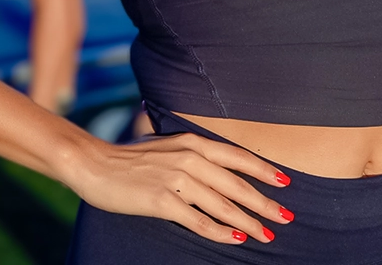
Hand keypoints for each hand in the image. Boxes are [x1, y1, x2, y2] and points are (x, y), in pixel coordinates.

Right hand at [65, 131, 291, 244]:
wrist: (94, 164)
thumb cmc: (132, 158)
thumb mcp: (170, 146)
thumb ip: (195, 153)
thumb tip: (222, 167)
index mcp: (194, 143)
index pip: (238, 157)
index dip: (264, 171)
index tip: (286, 183)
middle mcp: (190, 158)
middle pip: (237, 184)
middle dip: (265, 202)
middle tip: (287, 216)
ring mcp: (176, 180)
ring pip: (222, 204)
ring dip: (248, 221)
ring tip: (267, 233)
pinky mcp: (161, 201)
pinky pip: (198, 220)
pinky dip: (219, 231)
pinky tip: (235, 239)